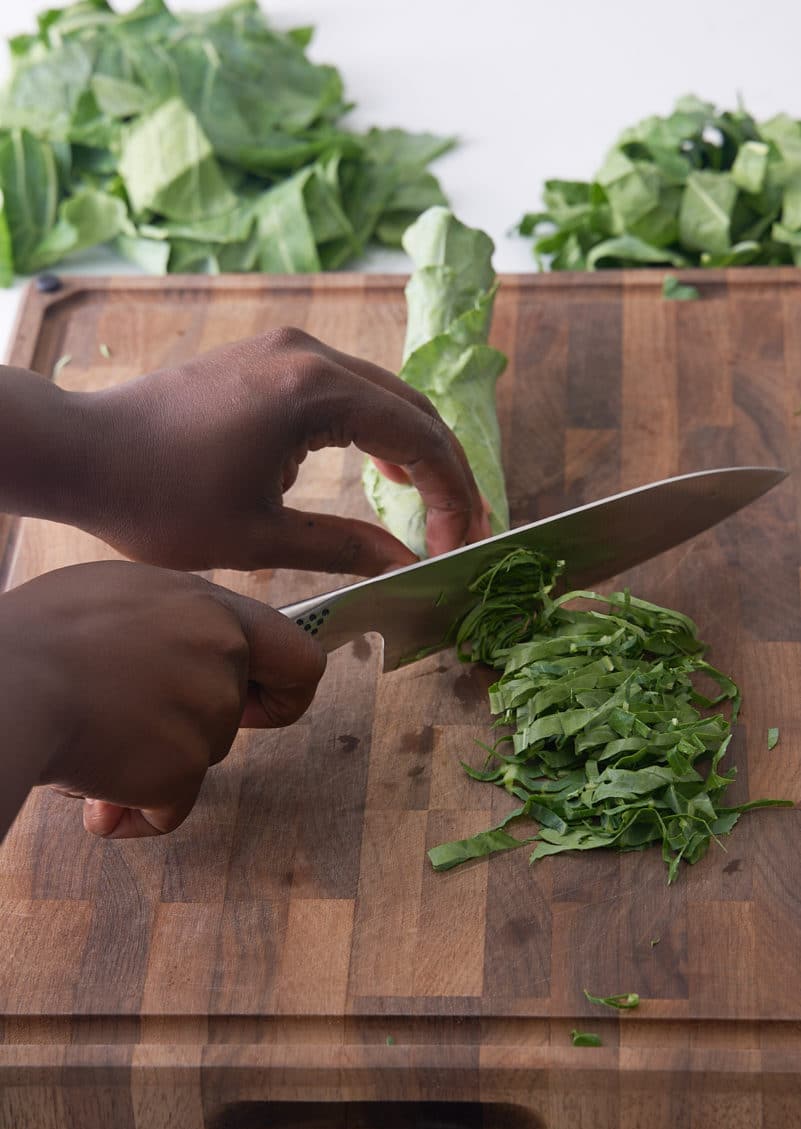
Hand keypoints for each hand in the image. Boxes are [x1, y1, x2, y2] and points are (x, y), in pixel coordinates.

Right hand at [0, 561, 324, 838]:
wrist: (7, 682)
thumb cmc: (38, 635)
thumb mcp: (115, 596)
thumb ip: (168, 624)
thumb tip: (178, 656)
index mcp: (209, 606)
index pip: (296, 652)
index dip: (280, 691)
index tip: (254, 710)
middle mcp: (221, 655)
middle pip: (229, 717)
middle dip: (187, 732)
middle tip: (132, 729)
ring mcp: (206, 712)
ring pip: (193, 761)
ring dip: (145, 766)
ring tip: (84, 740)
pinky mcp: (181, 770)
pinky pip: (168, 810)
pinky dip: (134, 813)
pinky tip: (91, 792)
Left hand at [69, 328, 490, 572]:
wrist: (83, 454)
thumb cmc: (161, 501)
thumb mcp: (260, 538)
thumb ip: (345, 547)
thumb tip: (406, 565)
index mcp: (315, 392)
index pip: (419, 437)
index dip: (452, 495)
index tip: (458, 544)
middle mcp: (309, 354)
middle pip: (412, 408)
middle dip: (445, 472)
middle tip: (462, 529)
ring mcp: (286, 349)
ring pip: (382, 394)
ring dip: (414, 450)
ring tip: (434, 507)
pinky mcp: (267, 358)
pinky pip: (346, 388)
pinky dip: (376, 430)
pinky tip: (384, 472)